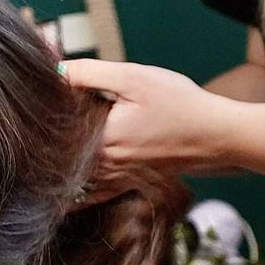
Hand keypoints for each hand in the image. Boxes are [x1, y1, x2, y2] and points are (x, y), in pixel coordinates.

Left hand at [63, 59, 237, 203]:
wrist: (218, 136)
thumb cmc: (179, 104)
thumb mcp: (132, 77)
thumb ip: (89, 73)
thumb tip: (52, 71)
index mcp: (100, 139)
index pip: (56, 125)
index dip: (50, 105)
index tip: (45, 91)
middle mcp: (103, 165)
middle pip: (63, 150)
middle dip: (54, 130)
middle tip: (49, 111)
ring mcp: (115, 178)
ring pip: (76, 170)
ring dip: (64, 155)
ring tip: (58, 135)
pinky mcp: (127, 182)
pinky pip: (93, 192)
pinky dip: (78, 188)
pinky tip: (64, 187)